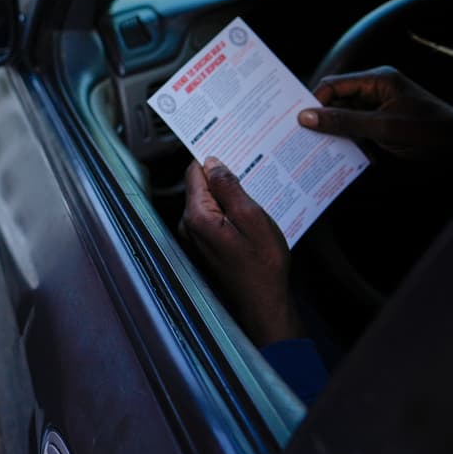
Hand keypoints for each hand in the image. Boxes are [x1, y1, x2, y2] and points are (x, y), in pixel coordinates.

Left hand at [177, 158, 302, 345]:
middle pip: (200, 186)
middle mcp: (188, 226)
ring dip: (228, 196)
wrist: (264, 303)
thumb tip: (213, 163)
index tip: (231, 150)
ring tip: (254, 196)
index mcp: (197, 216)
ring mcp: (194, 238)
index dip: (214, 159)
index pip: (195, 172)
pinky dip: (228, 211)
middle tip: (250, 173)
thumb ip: (229, 188)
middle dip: (223, 178)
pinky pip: (213, 218)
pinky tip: (249, 216)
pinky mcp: (204, 246)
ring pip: (208, 202)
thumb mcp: (252, 218)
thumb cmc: (262, 266)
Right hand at [297, 66, 452, 163]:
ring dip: (337, 131)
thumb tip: (307, 117)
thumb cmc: (431, 132)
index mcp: (378, 79)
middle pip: (337, 99)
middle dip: (323, 117)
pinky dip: (351, 138)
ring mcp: (382, 104)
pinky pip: (358, 126)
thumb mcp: (384, 128)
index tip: (298, 122)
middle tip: (302, 136)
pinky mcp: (385, 120)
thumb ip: (344, 122)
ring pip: (346, 115)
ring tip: (320, 147)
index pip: (334, 85)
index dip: (315, 102)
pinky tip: (344, 153)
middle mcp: (377, 88)